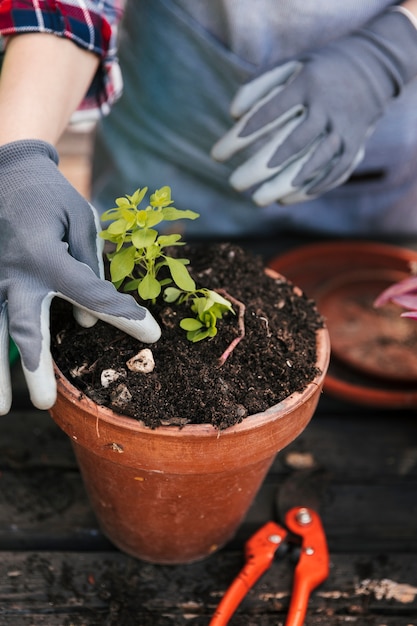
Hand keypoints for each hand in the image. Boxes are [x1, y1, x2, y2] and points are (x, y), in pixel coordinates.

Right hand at [0, 140, 160, 413]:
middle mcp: (15, 271)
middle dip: (35, 368)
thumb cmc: (50, 194)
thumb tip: (88, 321)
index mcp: (47, 255)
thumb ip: (89, 269)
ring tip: (0, 407)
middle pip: (24, 328)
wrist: (7, 167)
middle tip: (45, 404)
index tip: (151, 335)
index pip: (93, 295)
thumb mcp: (81, 220)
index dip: (125, 316)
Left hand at [211, 9, 416, 204]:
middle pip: (290, 143)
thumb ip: (258, 86)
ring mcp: (344, 128)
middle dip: (260, 167)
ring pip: (312, 163)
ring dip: (283, 185)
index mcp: (306, 84)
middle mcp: (327, 107)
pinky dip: (310, 188)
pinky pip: (333, 173)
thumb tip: (233, 116)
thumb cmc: (316, 71)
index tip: (217, 155)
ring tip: (258, 200)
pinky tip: (285, 199)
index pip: (268, 113)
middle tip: (235, 185)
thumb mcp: (289, 67)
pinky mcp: (355, 145)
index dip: (241, 136)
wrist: (373, 67)